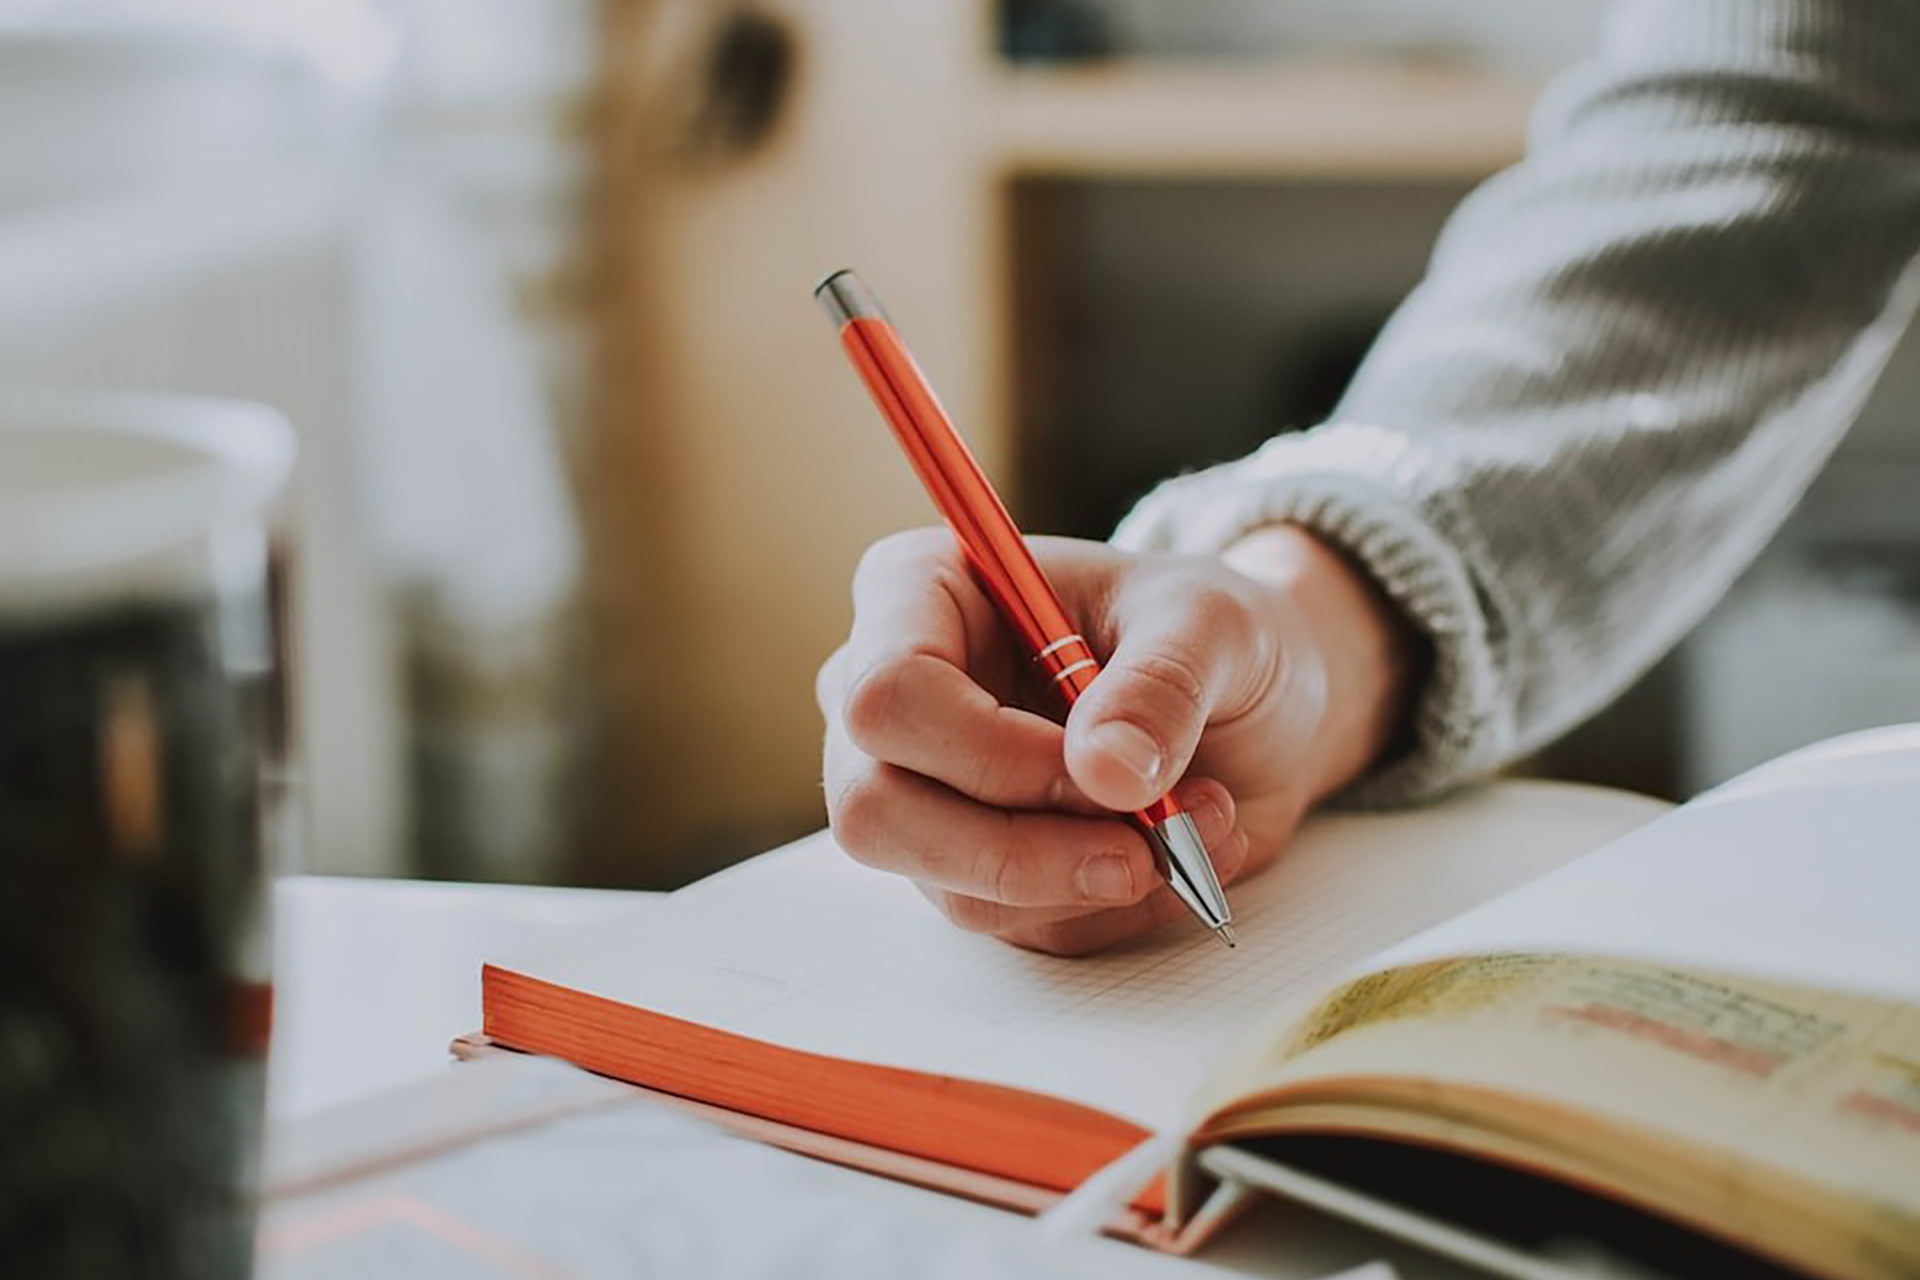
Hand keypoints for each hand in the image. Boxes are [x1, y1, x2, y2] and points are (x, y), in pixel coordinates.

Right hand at [816, 524, 1421, 954]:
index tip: (1102, 769)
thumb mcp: (1212, 624)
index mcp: (920, 593)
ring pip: (950, 886)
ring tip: (1198, 819)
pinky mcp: (968, 868)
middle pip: (877, 810)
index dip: (988, 752)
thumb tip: (1108, 772)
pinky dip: (1110, 904)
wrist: (1251, 699)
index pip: (887, 694)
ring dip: (1089, 877)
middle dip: (1022, 849)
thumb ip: (1162, 685)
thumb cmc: (1207, 632)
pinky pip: (1015, 925)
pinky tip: (1175, 849)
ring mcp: (919, 792)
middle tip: (1143, 845)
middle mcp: (894, 698)